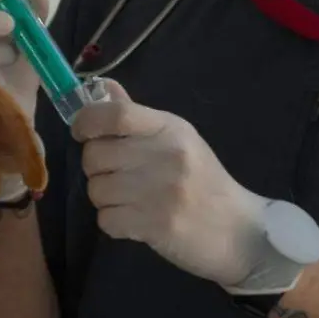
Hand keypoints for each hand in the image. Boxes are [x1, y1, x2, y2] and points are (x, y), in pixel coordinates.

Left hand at [72, 80, 290, 290]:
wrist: (237, 231)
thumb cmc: (202, 182)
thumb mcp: (177, 140)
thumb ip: (135, 117)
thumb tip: (101, 87)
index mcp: (170, 129)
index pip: (115, 114)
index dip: (86, 121)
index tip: (81, 131)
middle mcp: (165, 156)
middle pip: (94, 156)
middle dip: (96, 169)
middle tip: (118, 176)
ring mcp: (159, 192)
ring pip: (96, 190)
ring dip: (106, 199)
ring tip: (132, 201)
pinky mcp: (153, 225)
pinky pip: (105, 220)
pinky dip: (115, 223)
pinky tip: (137, 221)